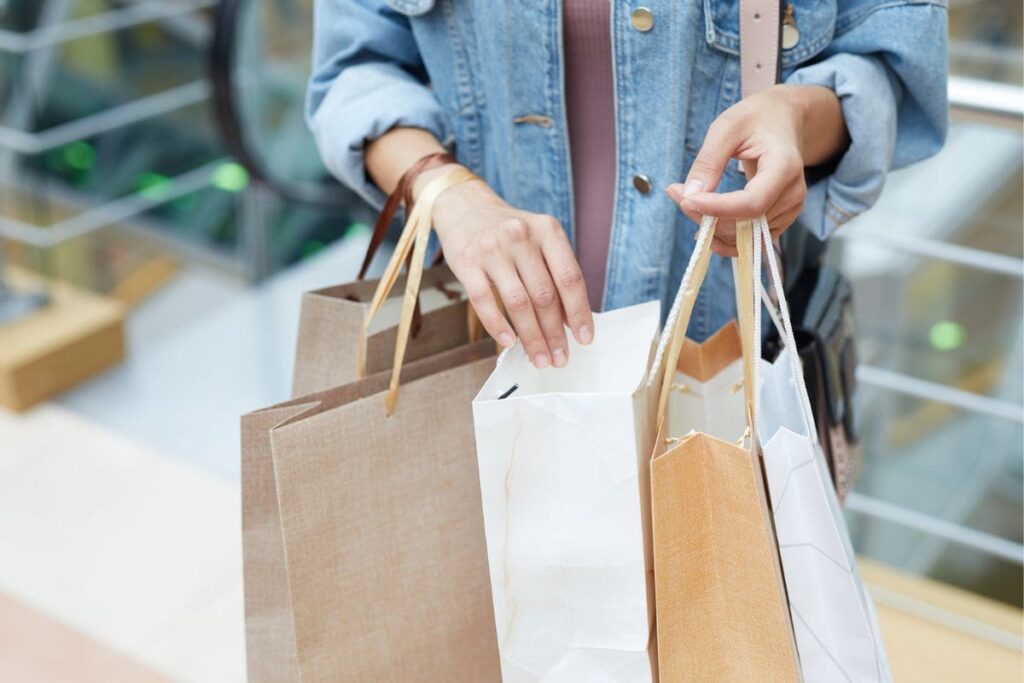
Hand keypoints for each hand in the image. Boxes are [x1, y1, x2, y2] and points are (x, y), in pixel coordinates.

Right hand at [417, 164, 593, 367]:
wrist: (463, 204)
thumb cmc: (508, 230)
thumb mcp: (538, 238)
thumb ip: (554, 273)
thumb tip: (568, 321)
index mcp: (547, 230)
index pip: (570, 278)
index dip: (579, 312)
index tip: (585, 339)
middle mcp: (521, 237)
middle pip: (545, 296)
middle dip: (555, 334)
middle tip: (560, 358)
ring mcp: (492, 249)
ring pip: (518, 303)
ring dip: (532, 337)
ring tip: (540, 358)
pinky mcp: (467, 262)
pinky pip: (484, 301)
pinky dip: (498, 325)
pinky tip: (508, 342)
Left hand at [666, 84, 847, 255]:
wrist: (784, 120)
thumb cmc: (756, 118)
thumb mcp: (727, 127)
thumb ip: (708, 162)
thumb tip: (689, 196)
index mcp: (784, 166)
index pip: (752, 203)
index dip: (717, 209)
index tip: (686, 199)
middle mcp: (793, 194)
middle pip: (745, 223)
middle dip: (706, 216)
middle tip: (678, 194)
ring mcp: (789, 210)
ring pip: (744, 235)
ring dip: (711, 226)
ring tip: (688, 200)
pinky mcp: (780, 219)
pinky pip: (750, 240)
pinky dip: (723, 236)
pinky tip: (704, 222)